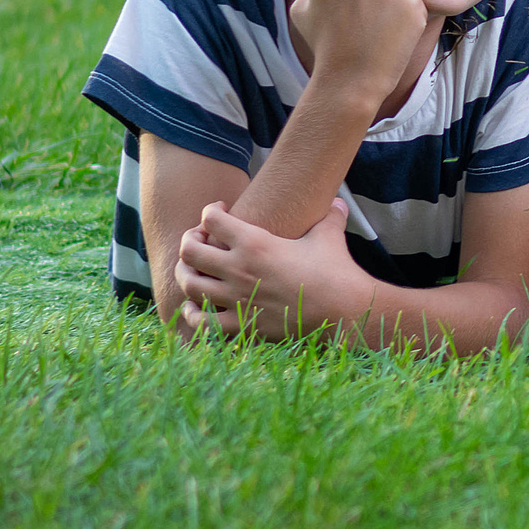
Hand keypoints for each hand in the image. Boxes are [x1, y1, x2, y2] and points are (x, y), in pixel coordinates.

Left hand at [175, 198, 357, 340]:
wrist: (342, 311)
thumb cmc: (336, 271)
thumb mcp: (329, 235)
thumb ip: (329, 216)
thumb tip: (338, 202)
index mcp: (256, 243)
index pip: (212, 219)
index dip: (211, 211)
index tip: (220, 211)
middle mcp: (239, 270)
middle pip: (190, 251)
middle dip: (190, 240)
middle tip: (200, 239)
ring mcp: (236, 300)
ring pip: (190, 284)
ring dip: (186, 274)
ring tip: (194, 269)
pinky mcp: (241, 325)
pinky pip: (200, 322)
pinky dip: (192, 313)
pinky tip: (195, 306)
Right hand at [290, 0, 427, 99]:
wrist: (349, 81)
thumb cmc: (324, 48)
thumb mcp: (302, 12)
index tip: (341, 14)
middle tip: (358, 26)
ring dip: (387, 7)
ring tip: (374, 33)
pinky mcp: (411, 4)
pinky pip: (411, 4)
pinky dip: (406, 20)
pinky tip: (392, 37)